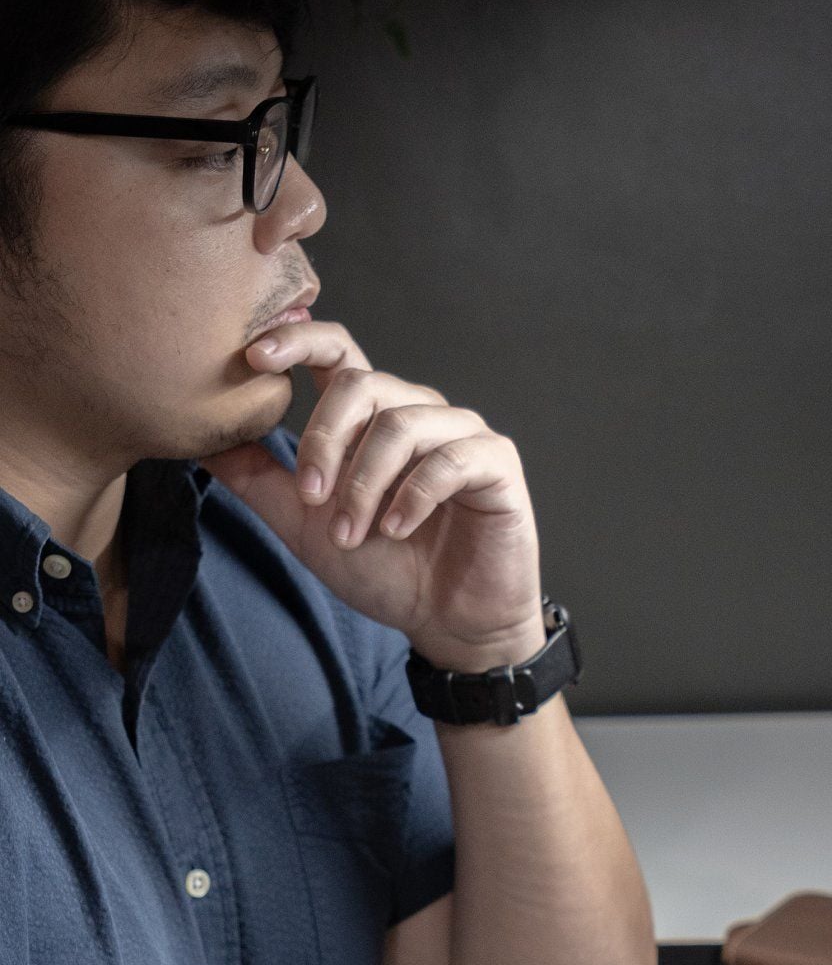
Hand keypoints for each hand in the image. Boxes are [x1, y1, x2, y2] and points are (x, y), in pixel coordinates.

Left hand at [199, 317, 545, 668]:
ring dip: (364, 484)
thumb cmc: (386, 571)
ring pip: (400, 423)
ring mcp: (461, 434)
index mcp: (373, 417)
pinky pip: (449, 459)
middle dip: (325, 441)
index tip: (253, 356)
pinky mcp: (497, 463)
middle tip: (312, 498)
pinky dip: (412, 496)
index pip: (338, 352)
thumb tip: (201, 440)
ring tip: (353, 533)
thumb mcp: (305, 525)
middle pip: (362, 384)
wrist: (448, 624)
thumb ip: (260, 479)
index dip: (297, 340)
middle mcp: (418, 412)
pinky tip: (395, 530)